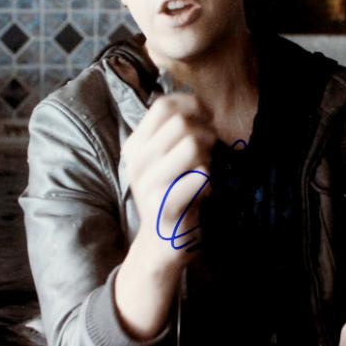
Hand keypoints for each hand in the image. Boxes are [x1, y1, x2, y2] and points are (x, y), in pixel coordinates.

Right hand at [115, 94, 216, 339]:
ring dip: (208, 157)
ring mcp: (149, 185)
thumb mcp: (164, 159)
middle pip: (181, 123)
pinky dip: (210, 183)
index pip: (163, 106)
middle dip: (205, 133)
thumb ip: (174, 132)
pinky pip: (201, 177)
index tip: (206, 119)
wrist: (162, 243)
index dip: (192, 105)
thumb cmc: (171, 194)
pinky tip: (202, 195)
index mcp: (135, 147)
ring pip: (192, 146)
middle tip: (210, 152)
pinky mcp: (166, 206)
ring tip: (203, 173)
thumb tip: (196, 103)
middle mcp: (137, 163)